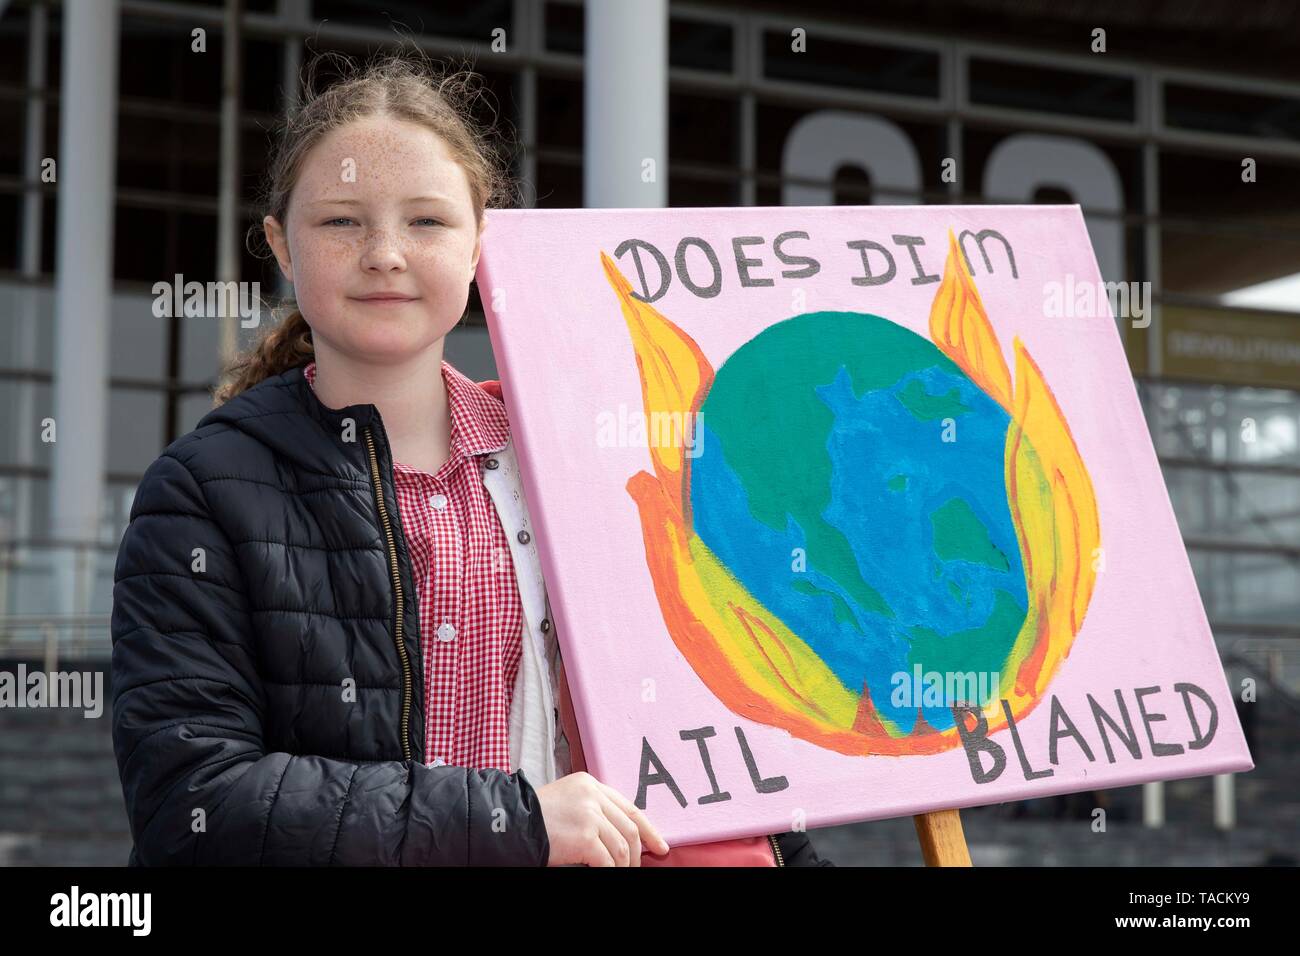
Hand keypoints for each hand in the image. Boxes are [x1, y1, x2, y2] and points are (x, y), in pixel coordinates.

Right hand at [535, 771, 669, 865]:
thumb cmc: (533, 818)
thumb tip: (619, 834)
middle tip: (638, 867)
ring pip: (622, 847)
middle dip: (638, 852)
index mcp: (589, 784)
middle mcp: (592, 795)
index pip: (628, 806)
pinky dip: (611, 872)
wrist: (509, 824)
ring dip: (624, 866)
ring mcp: (589, 815)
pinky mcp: (584, 836)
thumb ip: (592, 809)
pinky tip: (608, 875)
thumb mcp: (566, 802)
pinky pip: (608, 861)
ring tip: (621, 873)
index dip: (647, 828)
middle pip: (630, 827)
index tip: (657, 845)